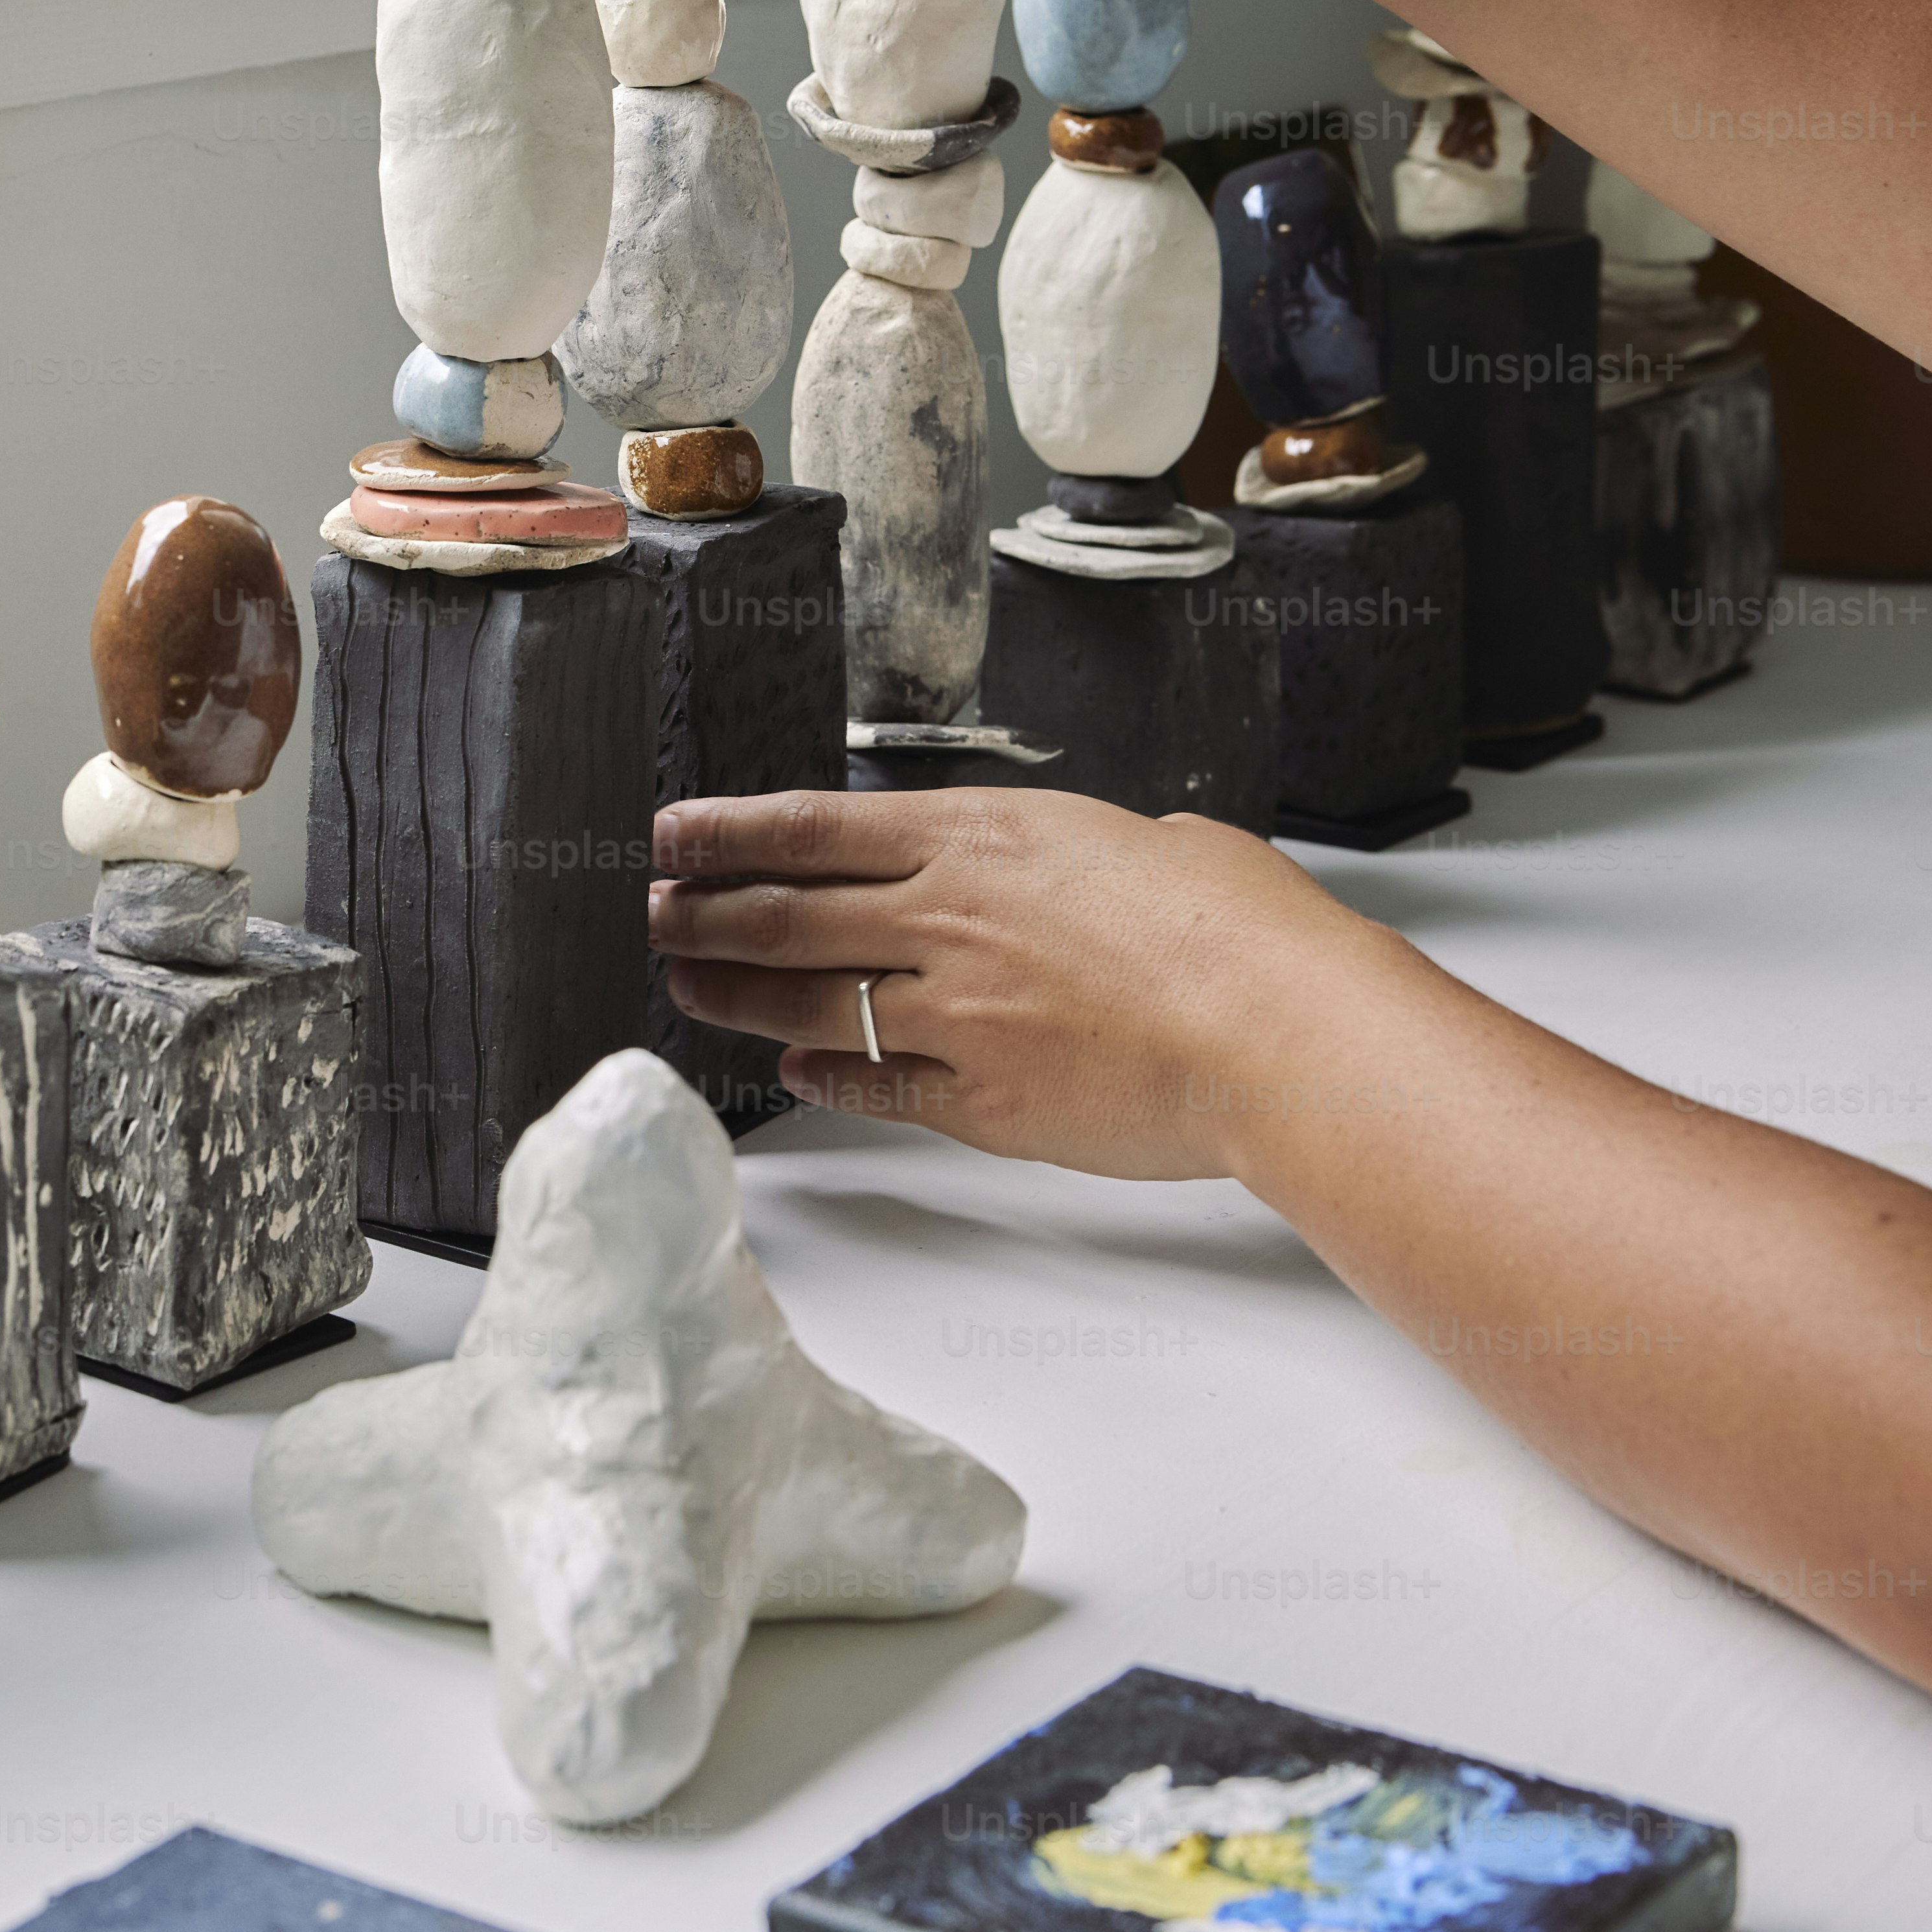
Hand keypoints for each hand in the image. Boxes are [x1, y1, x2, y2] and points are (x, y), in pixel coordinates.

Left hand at [646, 785, 1411, 1182]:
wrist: (1275, 1030)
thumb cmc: (1238, 926)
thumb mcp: (1147, 842)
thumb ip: (1069, 858)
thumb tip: (1062, 873)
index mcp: (983, 839)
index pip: (814, 829)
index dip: (728, 834)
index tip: (672, 835)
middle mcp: (947, 920)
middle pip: (785, 915)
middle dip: (703, 913)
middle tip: (656, 913)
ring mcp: (956, 1016)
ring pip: (810, 1001)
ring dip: (735, 993)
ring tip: (689, 985)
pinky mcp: (981, 1102)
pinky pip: (877, 1084)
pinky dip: (825, 1073)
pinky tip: (796, 1068)